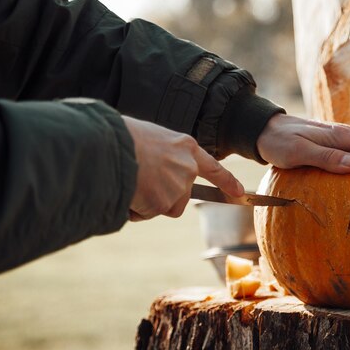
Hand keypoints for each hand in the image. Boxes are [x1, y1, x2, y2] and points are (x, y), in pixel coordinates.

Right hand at [122, 116, 243, 220]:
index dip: (227, 181)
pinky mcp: (164, 203)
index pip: (213, 168)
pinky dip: (135, 208)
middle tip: (141, 183)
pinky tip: (126, 191)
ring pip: (164, 206)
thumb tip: (153, 172)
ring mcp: (178, 186)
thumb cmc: (122, 136)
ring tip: (131, 183)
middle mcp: (188, 167)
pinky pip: (147, 213)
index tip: (240, 193)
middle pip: (181, 194)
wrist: (109, 146)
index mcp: (186, 147)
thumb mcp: (150, 138)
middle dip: (162, 195)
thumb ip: (162, 156)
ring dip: (148, 202)